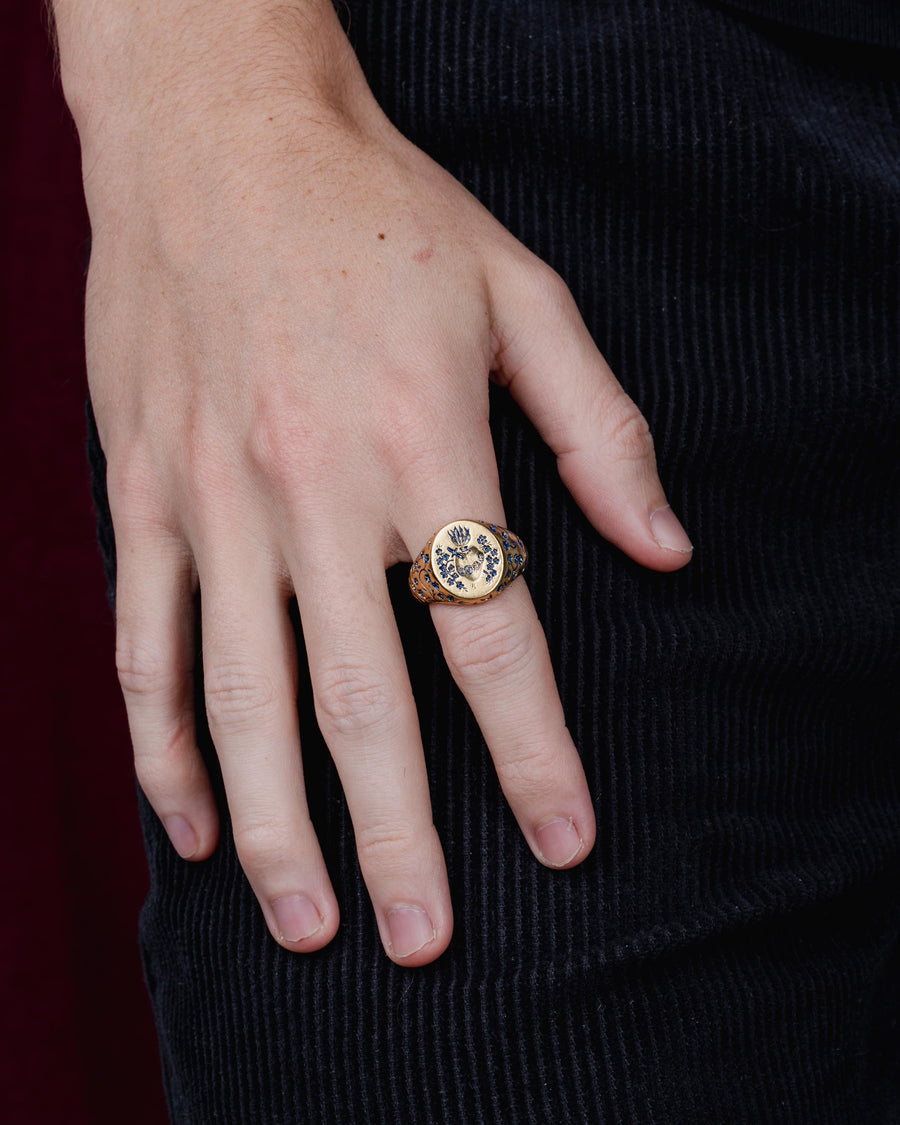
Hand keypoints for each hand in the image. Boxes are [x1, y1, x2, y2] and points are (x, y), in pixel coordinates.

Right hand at [74, 7, 692, 966]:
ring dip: (277, 823)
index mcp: (418, 444)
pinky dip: (165, 747)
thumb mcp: (522, 293)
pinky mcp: (141, 495)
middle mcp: (309, 491)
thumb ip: (600, 430)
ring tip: (309, 925)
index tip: (561, 843)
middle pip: (361, 702)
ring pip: (239, 699)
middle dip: (397, 835)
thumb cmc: (378, 214)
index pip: (490, 637)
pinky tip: (195, 823)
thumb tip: (665, 549)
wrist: (216, 139)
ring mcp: (210, 501)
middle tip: (424, 939)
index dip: (532, 755)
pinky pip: (144, 644)